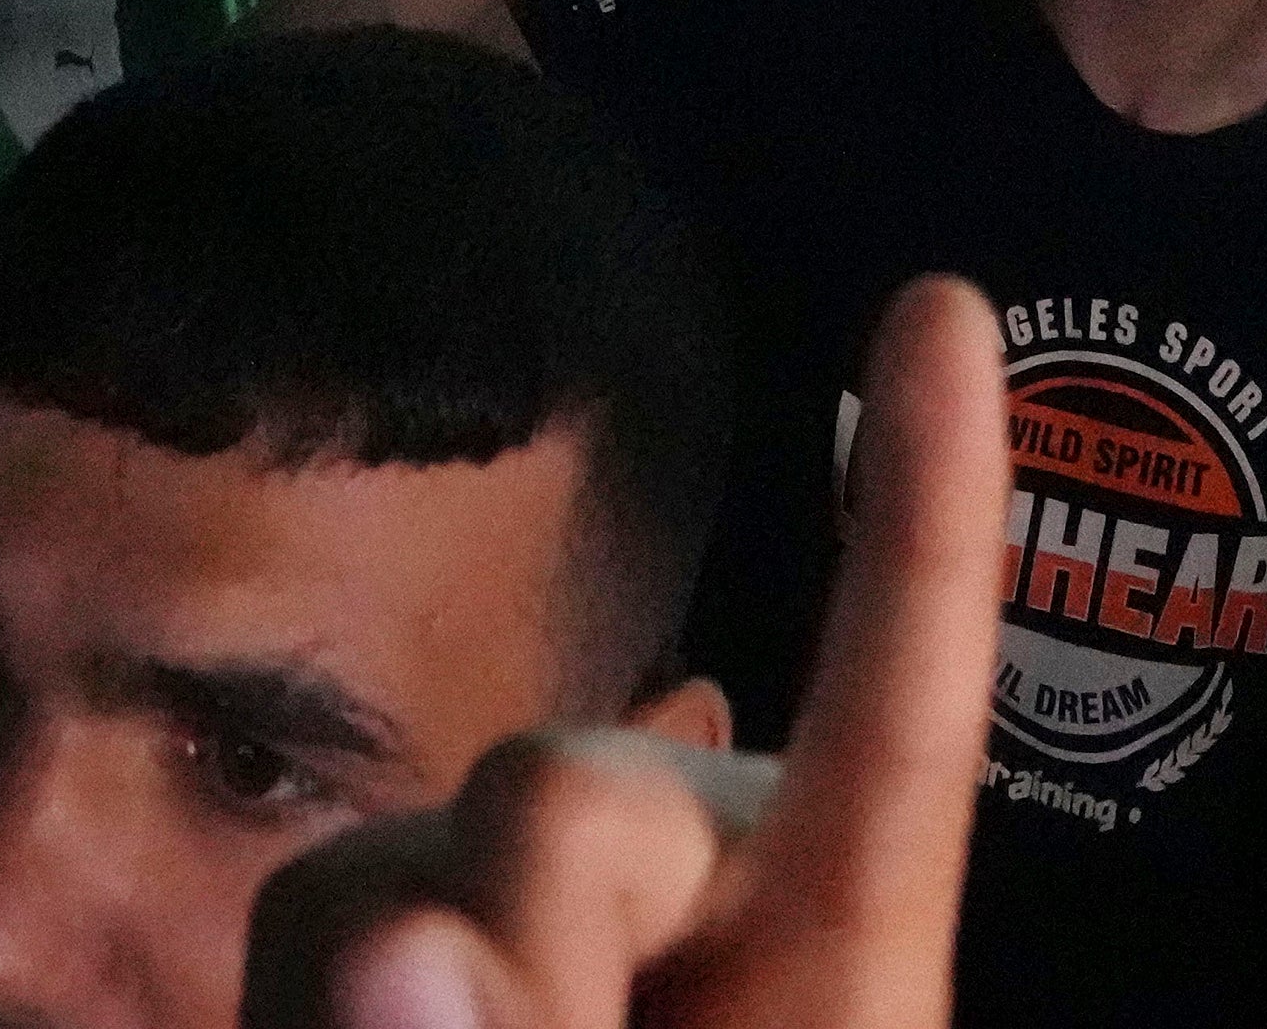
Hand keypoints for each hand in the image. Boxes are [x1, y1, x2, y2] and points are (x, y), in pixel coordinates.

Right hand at [243, 277, 1004, 1028]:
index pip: (894, 714)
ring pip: (404, 866)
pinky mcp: (366, 965)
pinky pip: (317, 936)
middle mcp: (677, 880)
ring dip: (395, 1006)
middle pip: (566, 795)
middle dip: (530, 940)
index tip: (948, 309)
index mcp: (836, 939)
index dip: (930, 519)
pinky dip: (323, 1017)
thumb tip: (390, 929)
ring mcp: (512, 915)